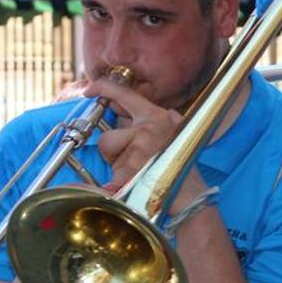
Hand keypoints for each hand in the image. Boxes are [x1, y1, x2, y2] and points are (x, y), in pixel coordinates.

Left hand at [83, 78, 194, 197]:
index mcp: (159, 116)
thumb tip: (119, 113)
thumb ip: (147, 122)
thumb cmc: (179, 166)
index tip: (90, 90)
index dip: (103, 88)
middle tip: (131, 163)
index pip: (125, 94)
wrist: (191, 193)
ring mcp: (141, 145)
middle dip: (113, 152)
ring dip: (118, 166)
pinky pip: (112, 172)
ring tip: (139, 173)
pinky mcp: (133, 165)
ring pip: (108, 151)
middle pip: (109, 135)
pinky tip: (134, 185)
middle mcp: (150, 126)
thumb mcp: (171, 133)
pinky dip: (117, 183)